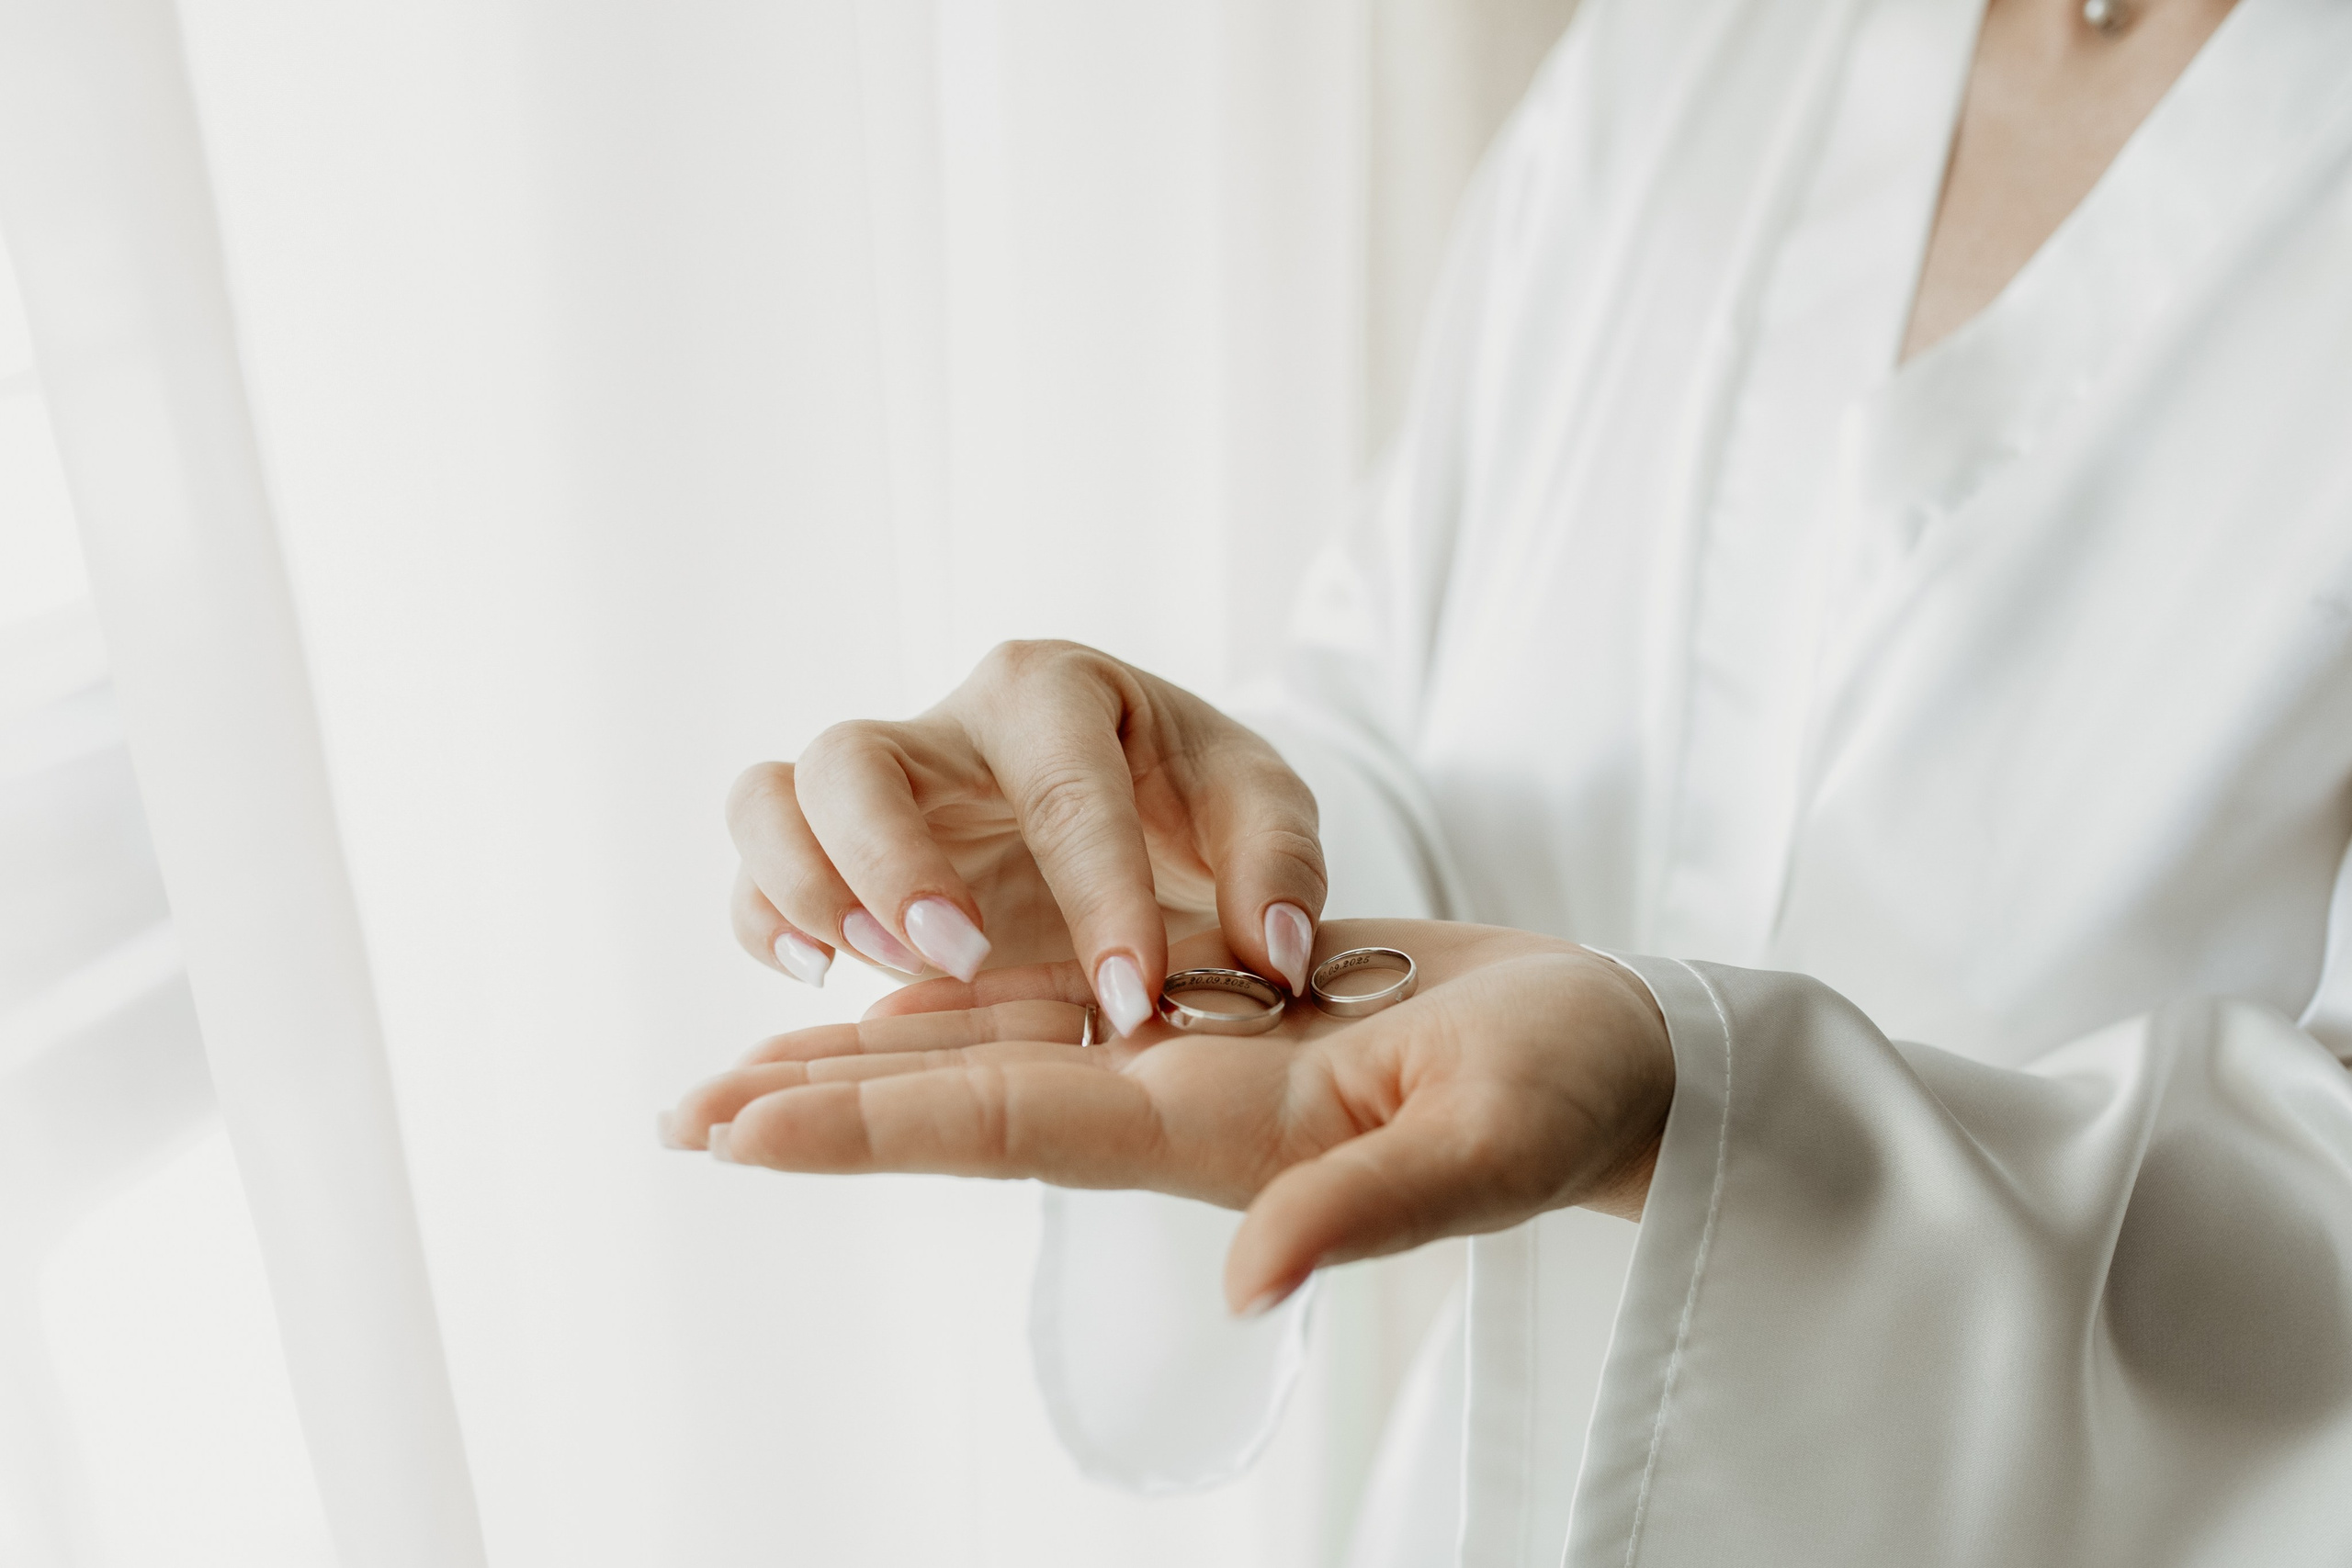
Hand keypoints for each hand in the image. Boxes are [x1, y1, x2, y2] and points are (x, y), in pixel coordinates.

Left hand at [661, 919, 1672, 1311]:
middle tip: (679, 1117)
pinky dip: (966, 1007)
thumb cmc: (1576, 1094)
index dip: (869, 1126)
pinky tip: (900, 1002)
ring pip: (993, 1051)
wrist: (1611, 1054)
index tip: (734, 1131)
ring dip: (867, 1063)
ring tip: (750, 1072)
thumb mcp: (1493, 1142)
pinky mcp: (1214, 1016)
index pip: (1008, 1123)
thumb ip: (1370, 1208)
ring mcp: (1186, 1063)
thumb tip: (1245, 1282)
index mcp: (1215, 1128)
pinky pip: (1060, 1007)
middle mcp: (1171, 1105)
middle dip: (819, 1110)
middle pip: (961, 1099)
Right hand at [727, 641, 1324, 1036]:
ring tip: (878, 966)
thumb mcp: (1259, 809)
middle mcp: (942, 726)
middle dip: (894, 864)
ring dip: (804, 885)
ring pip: (772, 795)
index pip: (1062, 784)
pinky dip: (764, 921)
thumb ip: (1278, 865)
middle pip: (856, 759)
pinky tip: (823, 979)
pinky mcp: (832, 852)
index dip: (1099, 892)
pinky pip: (753, 871)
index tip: (1133, 996)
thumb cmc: (1191, 799)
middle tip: (963, 958)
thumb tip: (1273, 952)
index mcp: (1054, 690)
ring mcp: (875, 789)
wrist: (1136, 809)